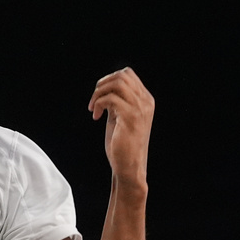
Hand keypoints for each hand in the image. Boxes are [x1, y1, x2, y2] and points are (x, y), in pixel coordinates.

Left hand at [88, 68, 153, 186]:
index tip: (99, 96)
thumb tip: (104, 88)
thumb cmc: (122, 143)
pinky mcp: (131, 117)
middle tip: (94, 101)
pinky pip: (110, 99)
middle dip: (102, 84)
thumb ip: (117, 101)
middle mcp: (145, 101)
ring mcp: (140, 108)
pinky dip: (98, 104)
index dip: (108, 80)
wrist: (129, 165)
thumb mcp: (120, 117)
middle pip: (122, 75)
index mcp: (145, 100)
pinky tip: (96, 117)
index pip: (128, 74)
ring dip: (99, 93)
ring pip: (117, 83)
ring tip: (94, 108)